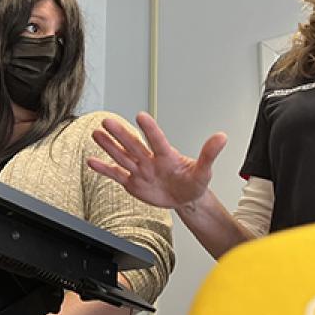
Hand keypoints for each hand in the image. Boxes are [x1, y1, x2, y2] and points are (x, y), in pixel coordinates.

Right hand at [87, 112, 227, 209]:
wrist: (185, 198)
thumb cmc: (194, 183)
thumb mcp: (204, 171)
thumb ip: (209, 154)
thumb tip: (222, 137)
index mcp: (167, 155)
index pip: (157, 140)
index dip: (150, 129)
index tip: (141, 116)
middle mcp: (150, 160)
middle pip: (134, 145)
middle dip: (121, 134)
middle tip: (108, 121)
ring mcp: (140, 170)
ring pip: (122, 156)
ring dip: (109, 146)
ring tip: (97, 133)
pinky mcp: (133, 182)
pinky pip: (116, 174)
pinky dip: (104, 169)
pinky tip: (92, 161)